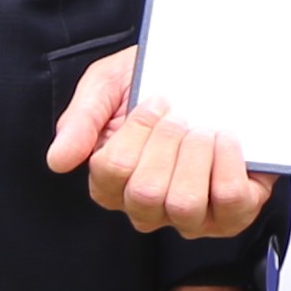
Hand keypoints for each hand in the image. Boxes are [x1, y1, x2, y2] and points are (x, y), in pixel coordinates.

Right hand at [49, 48, 273, 239]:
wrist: (209, 74)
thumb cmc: (154, 82)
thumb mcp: (108, 85)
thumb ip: (81, 119)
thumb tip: (59, 159)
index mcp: (112, 182)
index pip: (111, 170)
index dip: (136, 130)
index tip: (155, 101)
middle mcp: (147, 207)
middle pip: (146, 193)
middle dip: (168, 142)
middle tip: (182, 117)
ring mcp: (189, 217)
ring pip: (184, 205)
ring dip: (198, 157)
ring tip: (205, 130)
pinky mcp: (231, 215)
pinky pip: (230, 204)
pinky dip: (230, 166)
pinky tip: (227, 141)